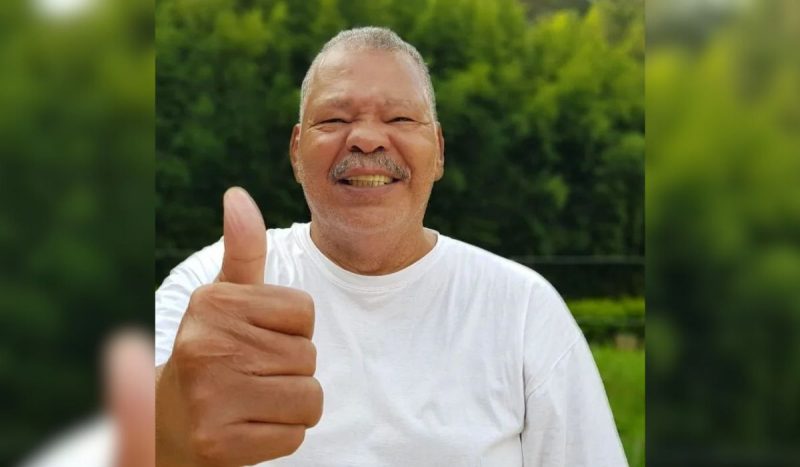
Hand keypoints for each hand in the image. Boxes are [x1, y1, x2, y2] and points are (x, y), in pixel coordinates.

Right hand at [156, 187, 321, 466]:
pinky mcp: (221, 444)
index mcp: (212, 304)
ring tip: (253, 399)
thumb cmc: (212, 350)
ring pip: (309, 397)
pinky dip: (282, 433)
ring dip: (291, 403)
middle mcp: (206, 346)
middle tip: (251, 374)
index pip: (304, 312)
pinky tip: (249, 426)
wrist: (168, 424)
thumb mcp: (222, 298)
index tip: (256, 338)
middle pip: (308, 356)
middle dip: (291, 368)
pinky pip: (296, 433)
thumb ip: (242, 250)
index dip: (291, 329)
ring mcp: (211, 398)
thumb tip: (237, 195)